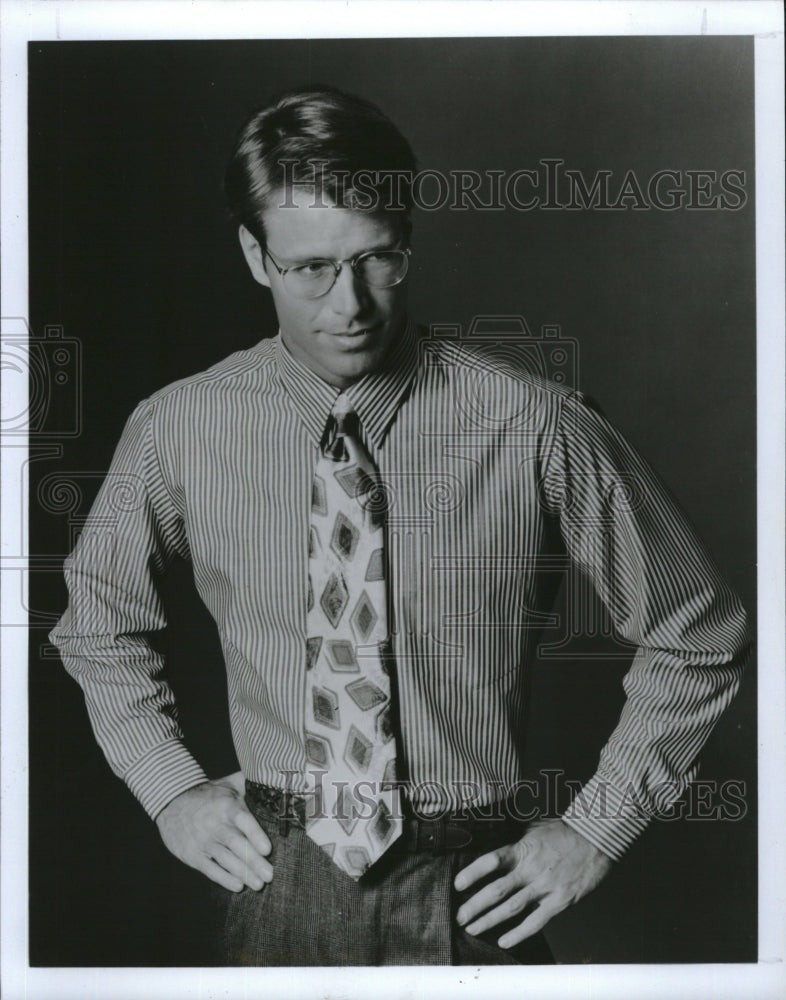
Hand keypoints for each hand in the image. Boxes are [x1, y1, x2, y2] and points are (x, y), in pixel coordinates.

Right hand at [156, 771, 272, 891]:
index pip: (243, 821)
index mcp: (227, 806)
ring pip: (225, 859)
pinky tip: (238, 885)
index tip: (267, 849)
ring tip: (258, 885)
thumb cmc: (208, 794)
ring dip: (243, 873)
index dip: (255, 835)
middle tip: (269, 876)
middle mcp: (215, 824)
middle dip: (254, 861)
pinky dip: (224, 878)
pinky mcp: (193, 854)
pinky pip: (210, 869)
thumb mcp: (228, 784)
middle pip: (236, 844)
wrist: (172, 802)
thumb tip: (272, 777)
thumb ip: (249, 783)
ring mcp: (203, 841)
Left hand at [454, 818, 611, 948]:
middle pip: (496, 890)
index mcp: (521, 849)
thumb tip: (493, 839)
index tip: (458, 885)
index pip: (490, 861)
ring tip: (473, 929)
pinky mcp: (559, 901)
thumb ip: (515, 840)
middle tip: (460, 917)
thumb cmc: (564, 833)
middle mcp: (530, 869)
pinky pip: (536, 922)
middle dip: (475, 906)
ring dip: (489, 921)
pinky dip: (519, 934)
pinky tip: (504, 941)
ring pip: (511, 908)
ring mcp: (544, 886)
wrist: (596, 839)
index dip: (472, 874)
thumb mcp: (534, 828)